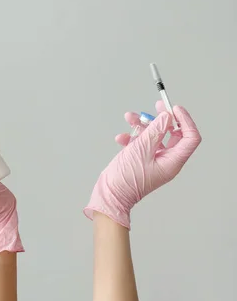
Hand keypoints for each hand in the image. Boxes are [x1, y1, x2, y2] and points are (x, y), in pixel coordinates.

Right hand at [84, 101, 201, 228]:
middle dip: (162, 119)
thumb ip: (155, 131)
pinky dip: (132, 137)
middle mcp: (166, 161)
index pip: (189, 137)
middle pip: (172, 134)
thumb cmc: (126, 179)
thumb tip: (166, 117)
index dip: (184, 121)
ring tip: (130, 117)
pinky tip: (122, 137)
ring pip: (154, 136)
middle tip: (156, 106)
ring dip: (142, 125)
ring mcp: (153, 160)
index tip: (173, 109)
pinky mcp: (141, 160)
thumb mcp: (141, 150)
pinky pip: (141, 144)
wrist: (110, 194)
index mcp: (173, 161)